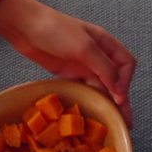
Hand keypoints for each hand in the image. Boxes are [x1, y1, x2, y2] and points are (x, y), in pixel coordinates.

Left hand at [0, 0, 135, 127]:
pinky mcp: (69, 73)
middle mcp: (97, 55)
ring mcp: (83, 65)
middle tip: (125, 122)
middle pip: (116, 78)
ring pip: (101, 86)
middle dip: (122, 98)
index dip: (125, 80)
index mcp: (105, 43)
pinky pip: (85, 89)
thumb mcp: (84, 47)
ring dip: (107, 103)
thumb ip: (104, 67)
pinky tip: (93, 112)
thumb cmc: (56, 30)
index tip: (118, 95)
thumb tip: (119, 89)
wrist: (25, 28)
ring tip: (113, 123)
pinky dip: (91, 99)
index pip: (126, 63)